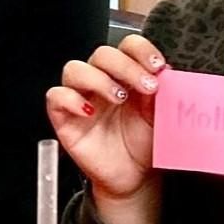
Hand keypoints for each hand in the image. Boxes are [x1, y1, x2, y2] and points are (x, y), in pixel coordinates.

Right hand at [46, 34, 165, 223]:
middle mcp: (101, 81)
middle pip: (102, 54)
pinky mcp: (63, 117)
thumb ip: (163, 94)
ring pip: (75, 69)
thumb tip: (167, 74)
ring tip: (119, 98)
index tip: (157, 66)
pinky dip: (70, 99)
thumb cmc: (145, 144)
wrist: (134, 177)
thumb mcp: (161, 117)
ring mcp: (81, 97)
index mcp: (126, 75)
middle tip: (146, 86)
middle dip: (125, 66)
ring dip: (98, 79)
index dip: (140, 50)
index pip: (127, 46)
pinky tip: (90, 111)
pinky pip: (56, 97)